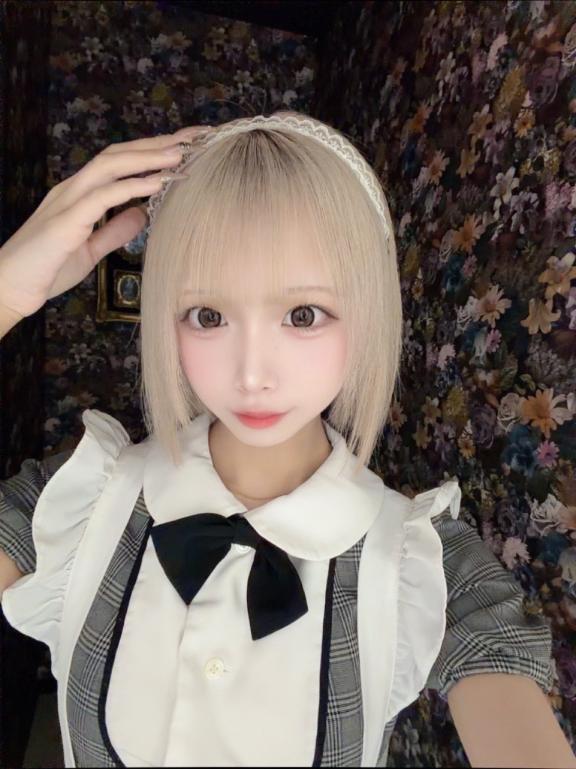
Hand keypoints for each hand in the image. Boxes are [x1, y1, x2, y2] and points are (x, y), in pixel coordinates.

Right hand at [0, 127, 203, 319]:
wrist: (9, 288)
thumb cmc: (46, 269)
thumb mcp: (90, 249)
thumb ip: (114, 230)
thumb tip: (141, 214)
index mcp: (80, 195)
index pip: (120, 163)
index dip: (153, 152)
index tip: (186, 147)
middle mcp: (73, 189)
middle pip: (119, 154)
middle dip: (158, 143)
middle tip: (194, 138)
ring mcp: (68, 201)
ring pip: (111, 165)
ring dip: (148, 158)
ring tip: (181, 154)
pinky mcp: (66, 221)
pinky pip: (103, 196)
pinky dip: (132, 186)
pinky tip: (157, 183)